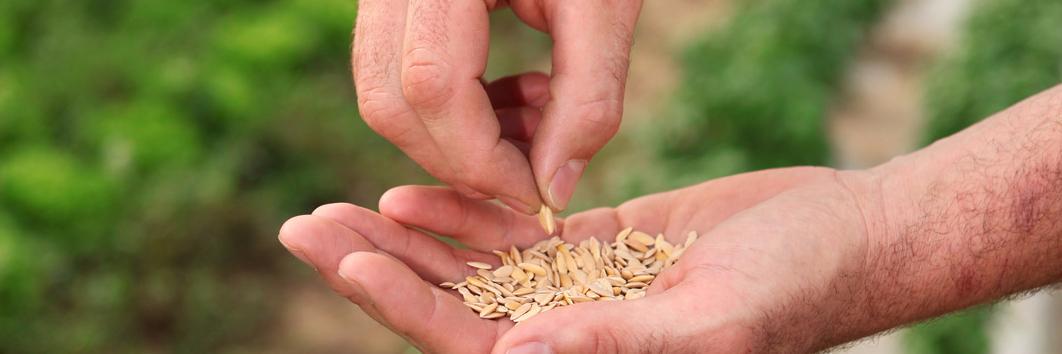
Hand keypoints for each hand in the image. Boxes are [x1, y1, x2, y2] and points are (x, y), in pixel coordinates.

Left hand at [278, 167, 876, 352]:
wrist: (844, 238)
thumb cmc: (799, 292)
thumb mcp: (714, 321)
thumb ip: (618, 342)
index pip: (470, 342)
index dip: (400, 303)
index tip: (341, 256)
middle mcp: (570, 335)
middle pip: (449, 306)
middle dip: (376, 268)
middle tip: (304, 225)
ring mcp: (579, 288)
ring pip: (471, 267)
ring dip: (406, 237)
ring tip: (337, 207)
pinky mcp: (596, 243)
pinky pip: (511, 232)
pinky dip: (463, 212)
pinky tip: (415, 191)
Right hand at [352, 0, 642, 212]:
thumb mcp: (605, 9)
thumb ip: (587, 102)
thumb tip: (550, 192)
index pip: (432, 84)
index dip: (480, 158)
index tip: (535, 194)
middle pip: (390, 99)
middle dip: (459, 157)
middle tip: (531, 169)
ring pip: (383, 91)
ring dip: (454, 137)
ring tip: (535, 118)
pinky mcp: (392, 0)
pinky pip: (395, 72)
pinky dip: (449, 108)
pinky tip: (514, 93)